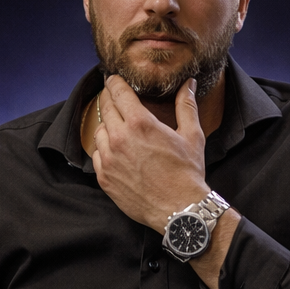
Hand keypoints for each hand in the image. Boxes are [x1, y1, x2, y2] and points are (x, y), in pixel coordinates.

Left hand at [91, 76, 209, 231]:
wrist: (179, 209)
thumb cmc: (187, 173)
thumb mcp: (192, 135)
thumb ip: (186, 105)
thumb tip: (189, 84)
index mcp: (140, 123)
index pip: (118, 91)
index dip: (114, 82)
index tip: (113, 79)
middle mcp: (120, 138)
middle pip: (106, 107)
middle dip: (109, 99)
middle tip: (114, 97)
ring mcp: (109, 159)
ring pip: (99, 130)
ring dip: (107, 124)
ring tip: (118, 126)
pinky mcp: (104, 177)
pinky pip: (97, 154)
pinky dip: (103, 148)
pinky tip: (114, 149)